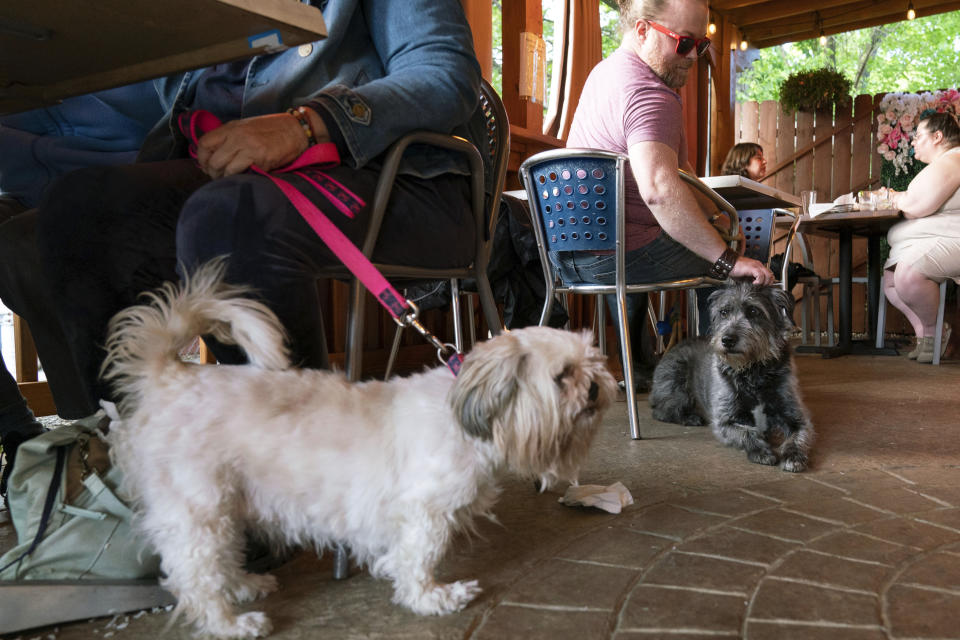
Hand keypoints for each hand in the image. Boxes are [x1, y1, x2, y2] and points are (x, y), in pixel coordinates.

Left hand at [195, 112, 327, 177]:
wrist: (296, 130)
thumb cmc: (272, 130)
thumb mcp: (246, 127)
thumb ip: (230, 138)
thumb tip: (215, 155)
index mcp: (231, 127)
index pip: (204, 143)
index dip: (202, 159)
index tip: (206, 166)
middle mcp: (237, 136)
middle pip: (214, 160)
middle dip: (213, 173)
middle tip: (218, 177)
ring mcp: (249, 147)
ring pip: (226, 169)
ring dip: (226, 178)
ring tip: (231, 179)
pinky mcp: (261, 159)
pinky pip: (243, 174)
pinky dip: (241, 178)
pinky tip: (245, 177)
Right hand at [730, 256, 774, 285]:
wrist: (729, 263)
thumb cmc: (734, 269)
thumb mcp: (745, 275)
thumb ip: (751, 279)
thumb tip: (754, 285)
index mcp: (757, 266)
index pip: (768, 273)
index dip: (768, 281)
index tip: (763, 286)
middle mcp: (758, 265)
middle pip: (770, 275)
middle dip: (768, 283)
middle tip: (761, 287)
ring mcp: (756, 266)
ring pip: (768, 275)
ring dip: (764, 282)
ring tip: (758, 285)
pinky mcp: (753, 268)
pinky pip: (761, 275)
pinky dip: (759, 281)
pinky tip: (754, 283)